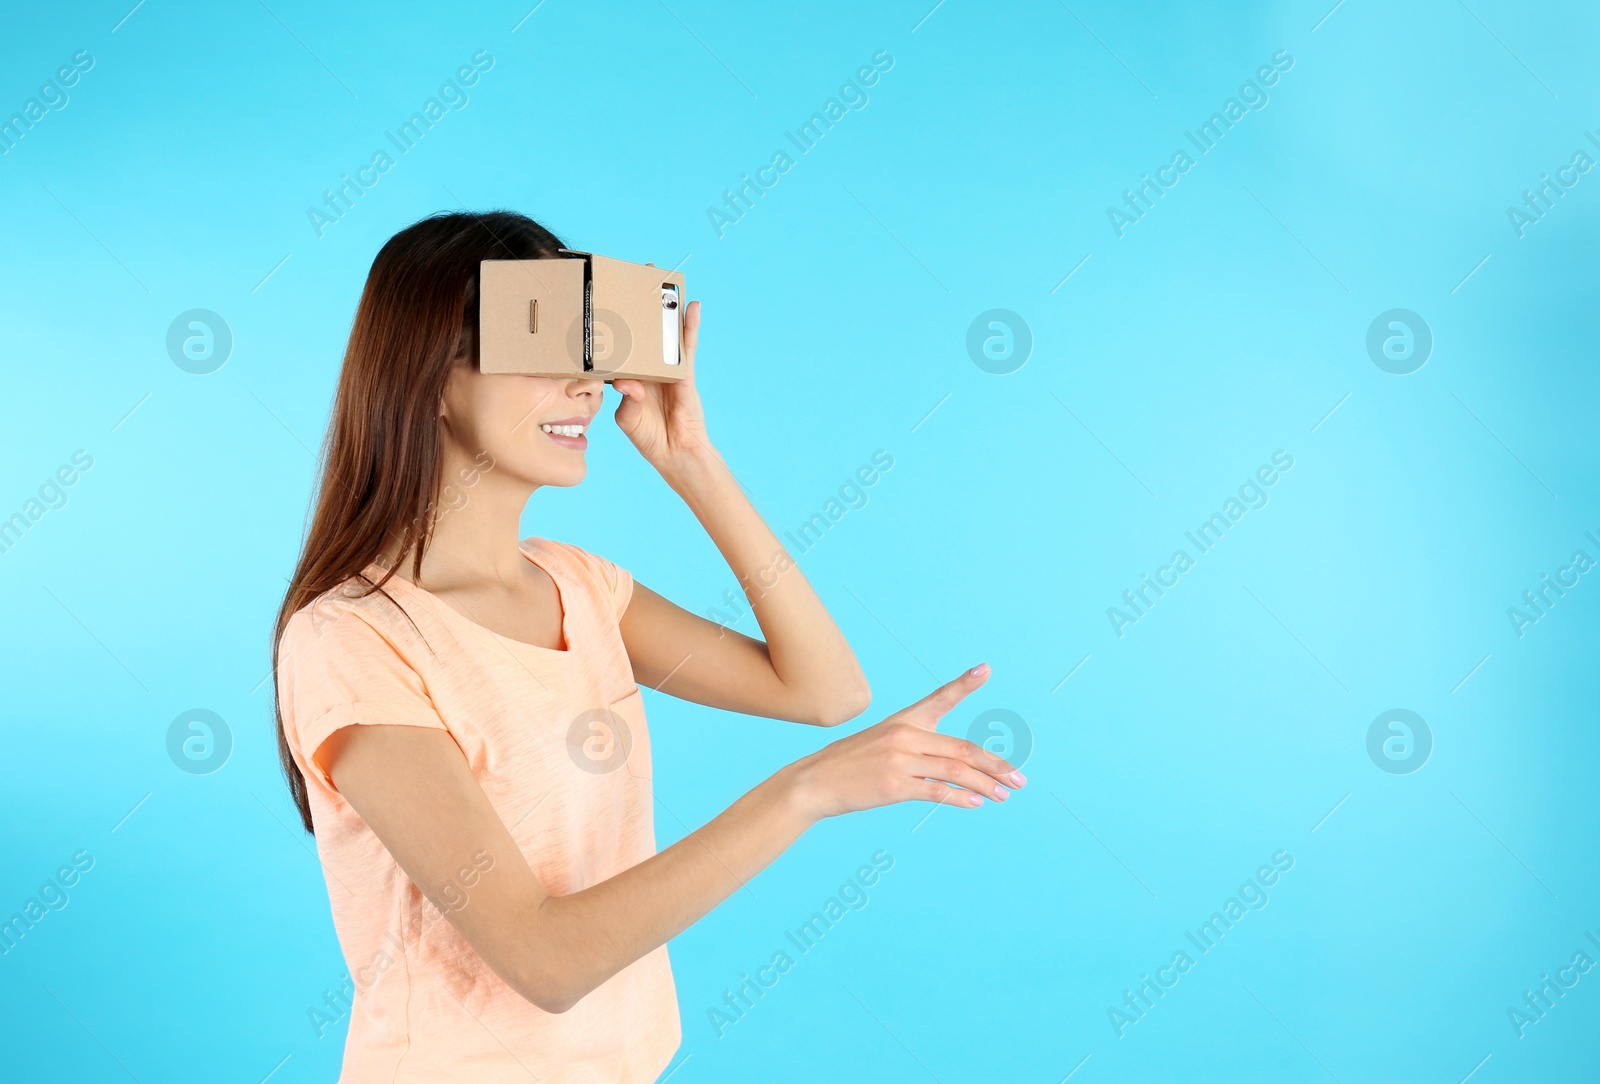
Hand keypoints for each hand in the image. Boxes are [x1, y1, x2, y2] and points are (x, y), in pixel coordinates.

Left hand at [612, 299, 713, 479]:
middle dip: (639, 307)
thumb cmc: (650, 437)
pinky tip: (692, 308)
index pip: (619, 347)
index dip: (612, 327)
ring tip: (662, 283)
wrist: (675, 454)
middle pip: (642, 332)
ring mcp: (667, 370)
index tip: (601, 303)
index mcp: (630, 376)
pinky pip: (686, 349)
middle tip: (634, 277)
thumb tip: (627, 382)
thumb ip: (628, 398)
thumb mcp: (628, 417)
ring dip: (665, 310)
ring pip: (665, 335)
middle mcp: (648, 368)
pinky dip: (689, 328)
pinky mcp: (684, 375)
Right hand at [781, 663, 1026, 821]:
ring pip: (955, 770)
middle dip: (995, 765)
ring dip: (985, 784)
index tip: (986, 669)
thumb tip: (955, 770)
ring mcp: (900, 760)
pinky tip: (977, 803)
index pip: (940, 697)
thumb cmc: (850, 765)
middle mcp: (904, 735)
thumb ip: (917, 749)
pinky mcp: (893, 785)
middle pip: (962, 747)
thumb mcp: (881, 743)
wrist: (813, 781)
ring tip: (1004, 795)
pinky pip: (936, 791)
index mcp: (903, 720)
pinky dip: (960, 798)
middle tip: (1019, 779)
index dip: (965, 683)